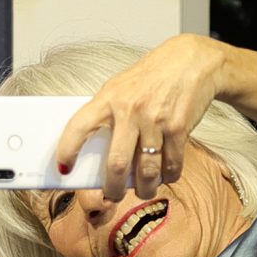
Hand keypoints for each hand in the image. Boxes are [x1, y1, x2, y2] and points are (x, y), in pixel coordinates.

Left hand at [54, 34, 229, 207]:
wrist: (191, 61)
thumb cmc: (150, 78)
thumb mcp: (119, 87)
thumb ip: (106, 114)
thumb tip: (91, 151)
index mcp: (109, 99)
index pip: (79, 126)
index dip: (67, 150)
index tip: (64, 168)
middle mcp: (131, 110)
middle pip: (116, 164)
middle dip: (113, 189)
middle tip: (112, 195)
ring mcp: (156, 121)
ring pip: (146, 172)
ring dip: (144, 189)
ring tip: (144, 190)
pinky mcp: (179, 128)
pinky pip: (171, 165)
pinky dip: (168, 176)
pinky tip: (164, 176)